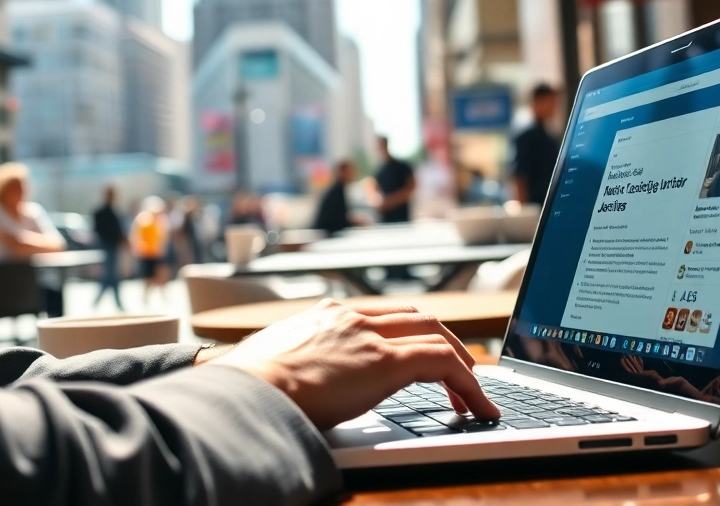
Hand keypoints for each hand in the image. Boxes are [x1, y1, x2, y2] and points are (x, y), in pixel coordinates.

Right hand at [211, 299, 498, 429]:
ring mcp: (368, 336)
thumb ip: (293, 363)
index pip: (382, 315)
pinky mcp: (385, 362)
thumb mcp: (273, 363)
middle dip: (444, 342)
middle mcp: (350, 317)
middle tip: (460, 371)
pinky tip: (476, 405)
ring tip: (474, 392)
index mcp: (324, 315)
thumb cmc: (246, 388)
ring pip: (436, 334)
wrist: (244, 390)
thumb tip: (290, 383)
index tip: (418, 356)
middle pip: (416, 317)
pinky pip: (442, 363)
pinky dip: (467, 382)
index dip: (409, 333)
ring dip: (461, 362)